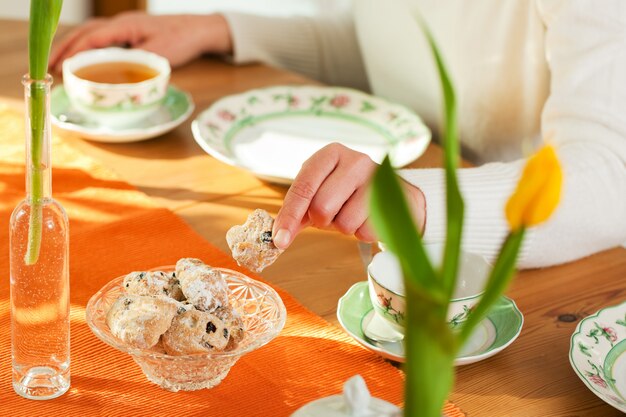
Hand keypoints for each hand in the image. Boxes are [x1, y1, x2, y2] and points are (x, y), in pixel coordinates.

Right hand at [49, 12, 231, 71]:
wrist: (199, 30)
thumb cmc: (182, 40)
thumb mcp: (159, 55)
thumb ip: (136, 63)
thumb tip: (115, 76)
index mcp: (125, 25)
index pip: (91, 38)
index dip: (73, 52)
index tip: (59, 66)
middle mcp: (120, 23)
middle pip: (85, 33)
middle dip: (64, 48)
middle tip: (48, 66)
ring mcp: (125, 27)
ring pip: (91, 35)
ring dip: (74, 47)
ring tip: (59, 64)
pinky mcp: (130, 33)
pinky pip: (102, 39)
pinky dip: (88, 48)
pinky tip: (83, 60)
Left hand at [272, 143, 425, 248]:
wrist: (396, 195)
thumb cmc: (348, 194)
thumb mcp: (320, 192)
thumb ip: (298, 211)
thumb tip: (278, 237)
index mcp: (330, 154)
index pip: (303, 187)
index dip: (290, 216)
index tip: (279, 240)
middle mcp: (355, 160)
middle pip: (321, 208)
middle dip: (322, 221)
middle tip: (332, 214)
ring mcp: (378, 180)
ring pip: (344, 223)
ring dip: (343, 227)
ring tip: (353, 213)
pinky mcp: (396, 201)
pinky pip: (365, 232)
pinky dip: (362, 233)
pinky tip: (369, 218)